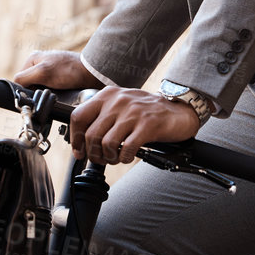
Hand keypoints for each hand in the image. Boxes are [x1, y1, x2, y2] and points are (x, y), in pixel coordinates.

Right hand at [14, 49, 100, 92]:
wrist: (93, 73)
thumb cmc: (70, 70)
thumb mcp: (43, 72)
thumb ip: (24, 78)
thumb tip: (15, 87)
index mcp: (32, 59)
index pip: (20, 80)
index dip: (26, 89)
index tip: (36, 93)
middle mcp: (40, 64)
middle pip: (30, 86)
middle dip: (38, 92)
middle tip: (49, 92)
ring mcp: (50, 71)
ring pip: (41, 90)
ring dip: (47, 94)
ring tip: (58, 93)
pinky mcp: (60, 79)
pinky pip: (52, 91)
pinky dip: (55, 95)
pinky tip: (63, 94)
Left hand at [69, 86, 199, 163]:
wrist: (179, 110)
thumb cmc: (148, 112)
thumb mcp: (121, 105)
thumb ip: (102, 117)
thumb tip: (82, 141)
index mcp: (107, 95)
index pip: (78, 117)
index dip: (75, 139)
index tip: (79, 151)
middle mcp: (118, 101)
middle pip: (91, 134)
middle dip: (93, 153)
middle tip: (100, 159)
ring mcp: (133, 112)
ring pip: (106, 143)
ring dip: (108, 158)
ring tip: (115, 158)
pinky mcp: (147, 125)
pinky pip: (127, 148)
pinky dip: (124, 158)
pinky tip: (127, 156)